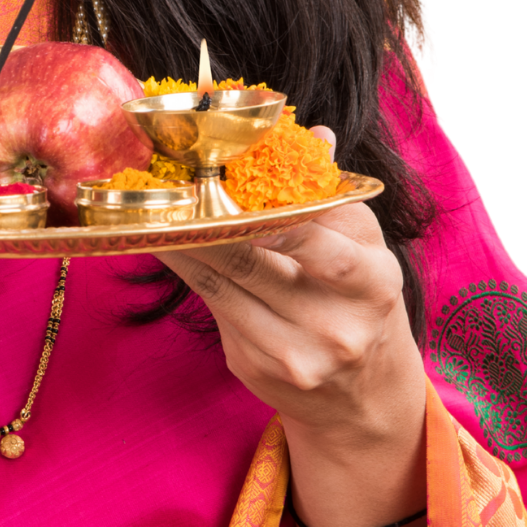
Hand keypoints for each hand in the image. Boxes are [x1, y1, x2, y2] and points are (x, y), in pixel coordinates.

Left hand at [154, 129, 420, 446]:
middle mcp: (335, 328)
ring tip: (154, 214)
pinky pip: (213, 309)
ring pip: (221, 288)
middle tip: (172, 188)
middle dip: (207, 224)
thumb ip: (333, 194)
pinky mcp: (256, 369)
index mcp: (372, 285)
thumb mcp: (363, 245)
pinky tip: (169, 247)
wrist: (362, 391)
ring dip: (181, 247)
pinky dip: (188, 274)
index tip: (234, 193)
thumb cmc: (360, 297)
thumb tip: (315, 135)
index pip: (324, 250)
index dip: (278, 224)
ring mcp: (294, 356)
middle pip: (254, 266)